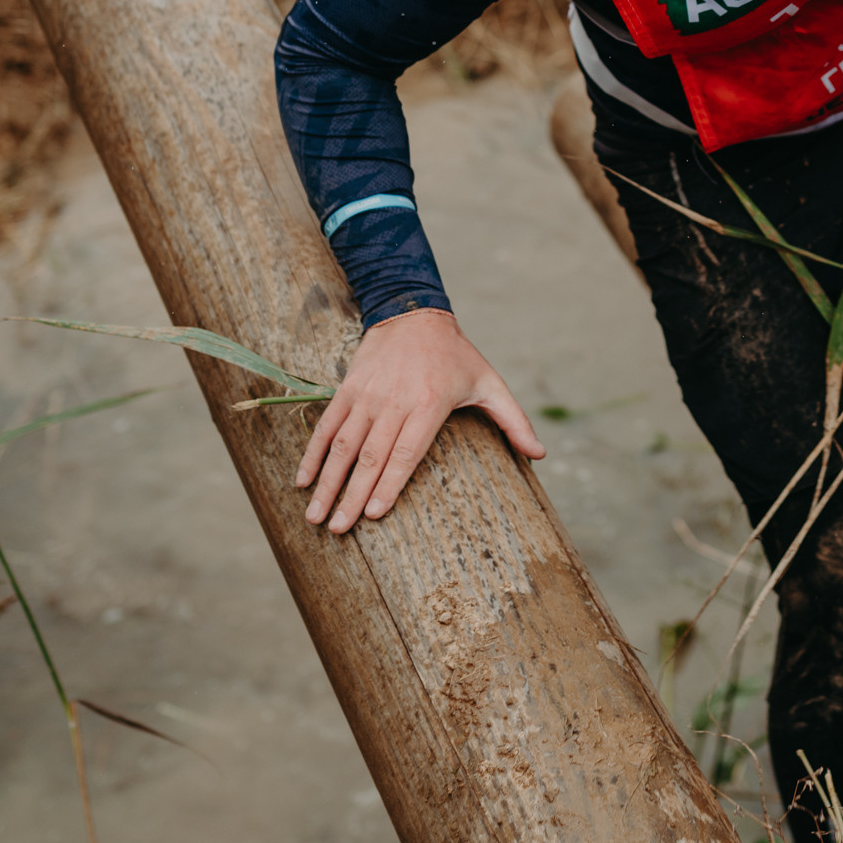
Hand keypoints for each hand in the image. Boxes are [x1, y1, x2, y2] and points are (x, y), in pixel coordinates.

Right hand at [294, 307, 545, 532]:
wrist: (415, 313)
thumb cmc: (457, 355)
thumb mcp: (490, 383)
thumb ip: (514, 420)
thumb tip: (540, 454)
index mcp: (430, 404)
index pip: (406, 452)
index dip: (389, 483)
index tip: (374, 514)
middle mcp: (395, 401)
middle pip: (370, 456)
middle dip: (352, 496)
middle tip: (338, 529)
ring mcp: (368, 395)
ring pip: (343, 444)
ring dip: (327, 482)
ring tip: (315, 516)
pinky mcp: (348, 388)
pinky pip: (326, 425)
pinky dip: (313, 453)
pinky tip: (302, 481)